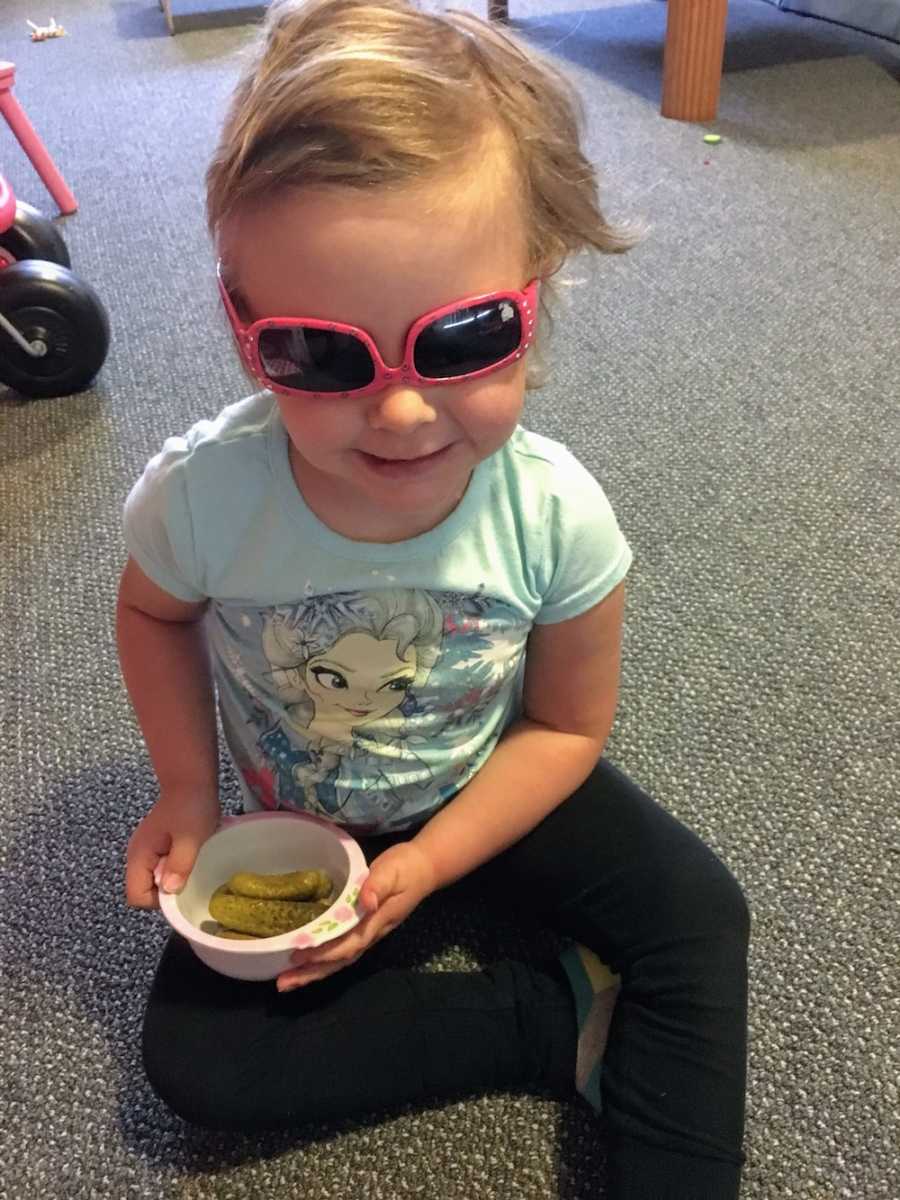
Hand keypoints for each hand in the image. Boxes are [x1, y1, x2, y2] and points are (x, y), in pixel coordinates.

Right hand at [125, 791, 219, 908]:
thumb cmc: (191, 805)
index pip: (136, 896)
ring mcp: (146, 851)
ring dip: (173, 878)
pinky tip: (190, 855)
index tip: (180, 887)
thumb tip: (169, 891)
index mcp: (139, 856)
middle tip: (189, 873)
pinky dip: (176, 867)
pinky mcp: (157, 846)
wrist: (191, 780)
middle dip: (167, 890)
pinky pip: (163, 868)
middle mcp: (137, 856)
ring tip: (191, 862)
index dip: (158, 900)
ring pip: (155, 880)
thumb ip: (179, 864)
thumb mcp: (190, 837)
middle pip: (144, 891)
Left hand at [276, 840, 436, 991]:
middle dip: (312, 973)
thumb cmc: (406, 867)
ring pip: (340, 961)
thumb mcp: (392, 871)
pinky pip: (341, 951)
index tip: (298, 956)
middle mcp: (371, 934)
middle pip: (341, 961)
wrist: (424, 868)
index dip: (324, 952)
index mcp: (376, 921)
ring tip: (287, 982)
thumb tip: (366, 901)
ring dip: (314, 973)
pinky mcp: (364, 929)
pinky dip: (323, 962)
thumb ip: (378, 885)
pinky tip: (307, 965)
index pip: (348, 943)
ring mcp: (368, 934)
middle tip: (283, 983)